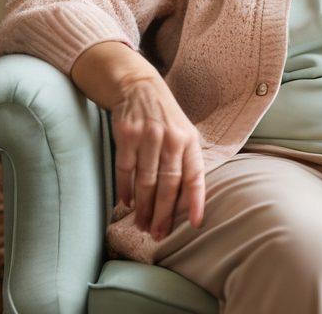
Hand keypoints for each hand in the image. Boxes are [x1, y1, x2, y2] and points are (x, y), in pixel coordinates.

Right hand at [110, 70, 205, 239]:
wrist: (139, 86)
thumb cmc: (165, 118)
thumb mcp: (183, 133)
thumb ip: (186, 162)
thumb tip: (187, 202)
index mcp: (189, 140)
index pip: (195, 175)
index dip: (196, 201)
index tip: (195, 224)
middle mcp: (170, 138)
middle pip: (168, 184)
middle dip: (163, 213)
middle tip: (158, 234)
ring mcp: (148, 136)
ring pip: (146, 181)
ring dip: (143, 207)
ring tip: (141, 224)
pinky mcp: (127, 135)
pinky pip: (125, 169)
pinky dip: (125, 189)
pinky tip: (126, 204)